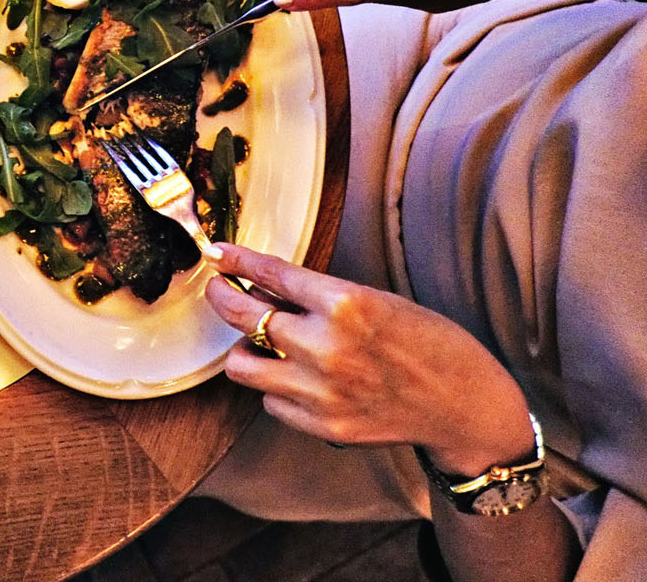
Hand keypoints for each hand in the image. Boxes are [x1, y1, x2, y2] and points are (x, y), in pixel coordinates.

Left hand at [203, 242, 535, 475]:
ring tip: (261, 343)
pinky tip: (297, 377)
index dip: (237, 261)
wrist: (464, 407)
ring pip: (242, 366)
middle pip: (243, 317)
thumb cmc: (429, 344)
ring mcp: (322, 391)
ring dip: (245, 349)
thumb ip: (320, 296)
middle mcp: (327, 347)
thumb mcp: (379, 301)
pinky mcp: (322, 426)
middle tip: (219, 291)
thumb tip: (263, 285)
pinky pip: (270, 401)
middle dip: (222, 297)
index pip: (272, 275)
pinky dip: (275, 386)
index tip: (216, 254)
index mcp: (347, 304)